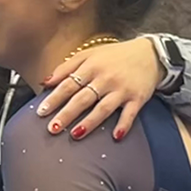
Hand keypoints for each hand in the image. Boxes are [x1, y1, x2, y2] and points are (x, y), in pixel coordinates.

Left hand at [38, 37, 161, 141]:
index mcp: (91, 67)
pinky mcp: (138, 98)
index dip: (54, 99)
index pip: (68, 85)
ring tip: (75, 134)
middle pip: (82, 98)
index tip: (41, 111)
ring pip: (103, 108)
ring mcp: (122, 89)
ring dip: (89, 122)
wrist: (150, 54)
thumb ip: (66, 67)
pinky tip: (115, 136)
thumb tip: (45, 82)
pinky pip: (130, 113)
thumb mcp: (89, 54)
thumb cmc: (115, 56)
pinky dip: (123, 124)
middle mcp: (105, 78)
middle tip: (53, 128)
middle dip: (66, 114)